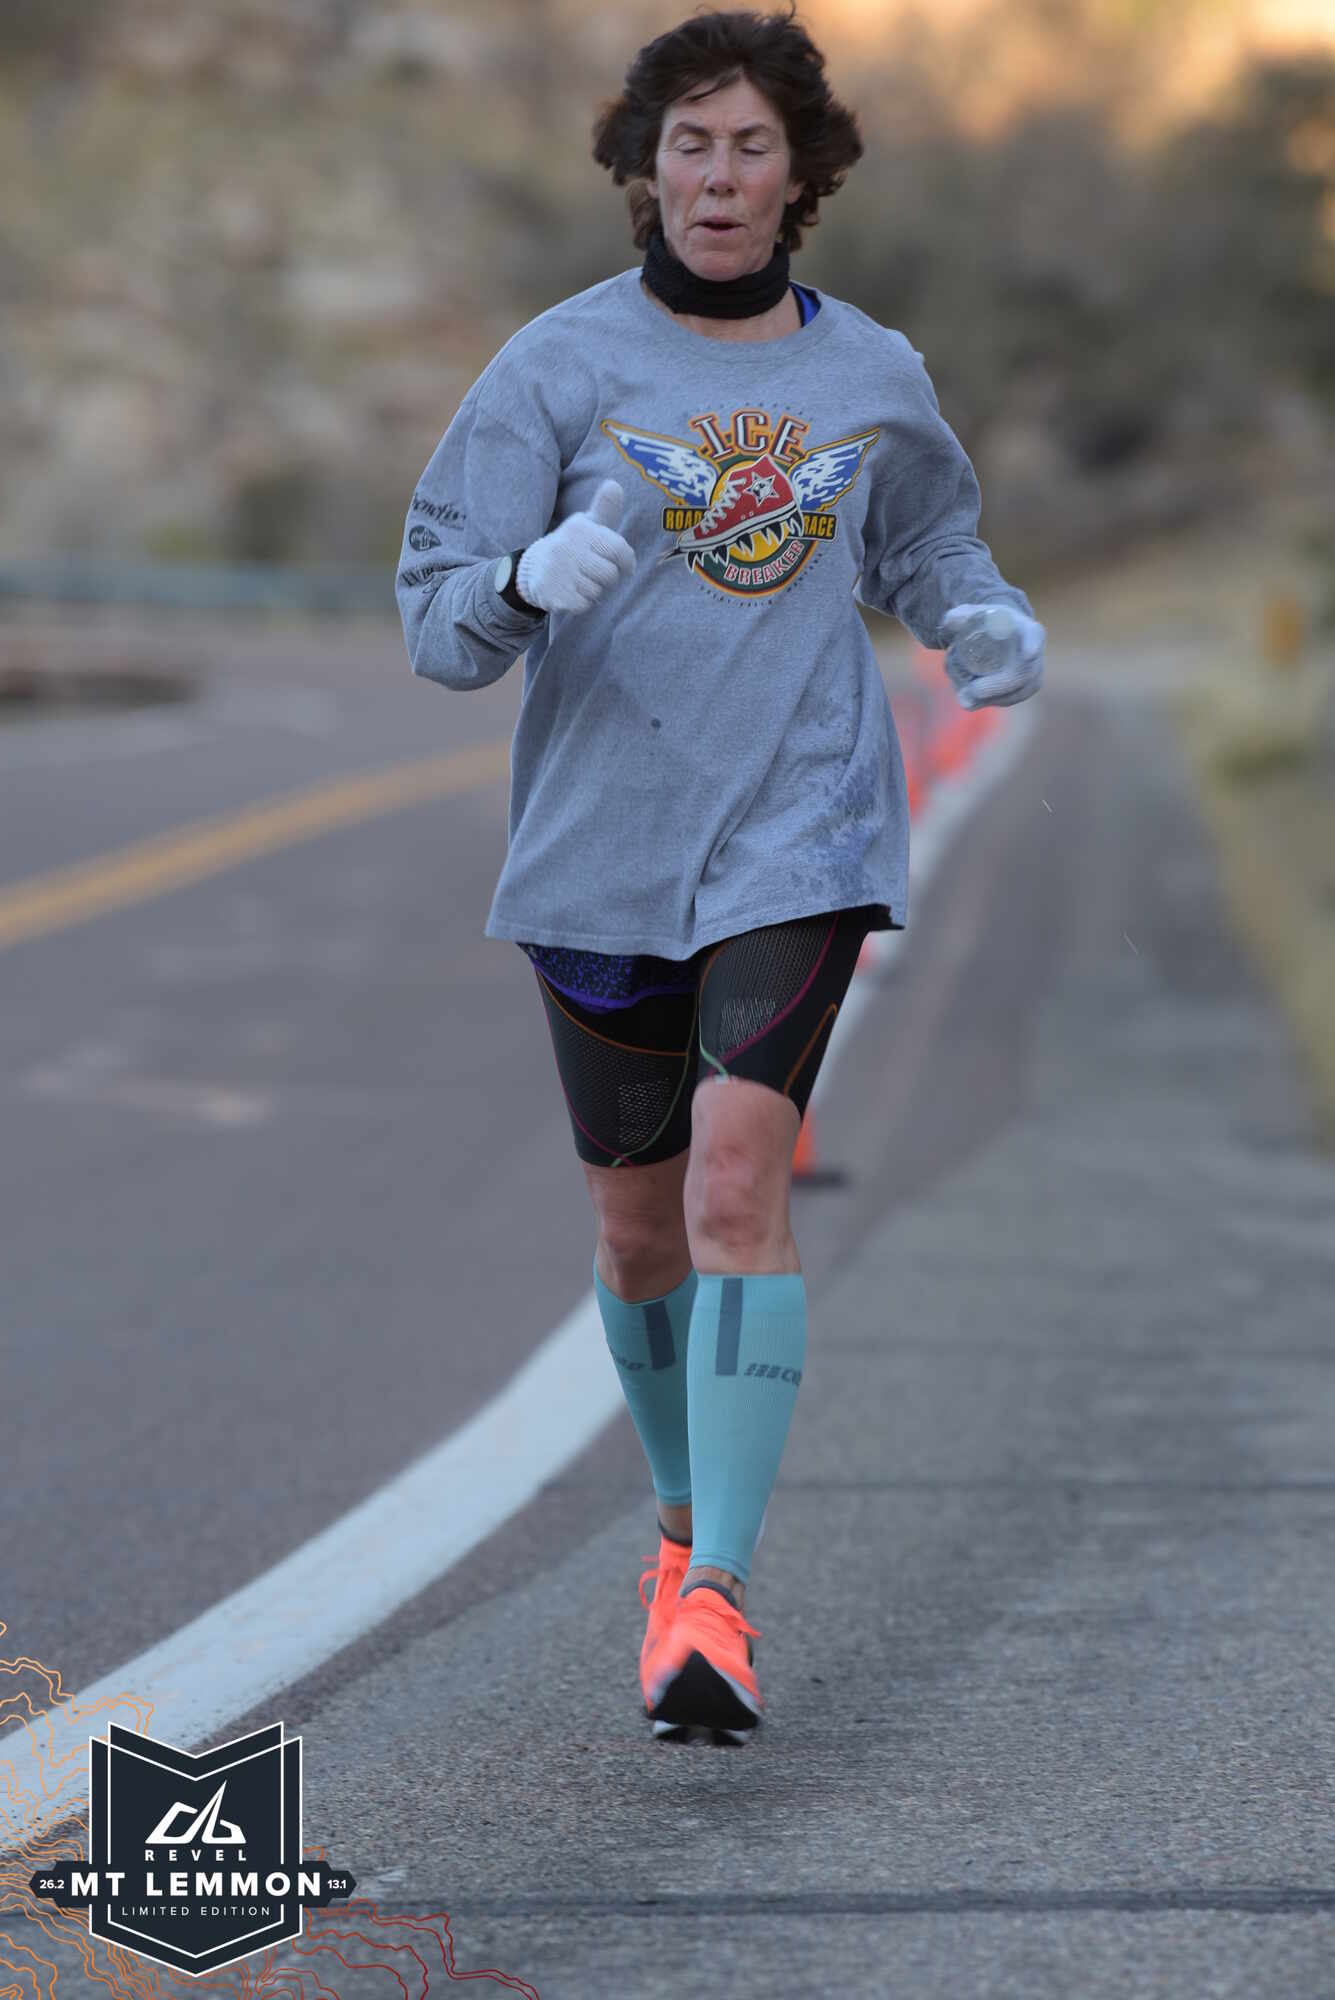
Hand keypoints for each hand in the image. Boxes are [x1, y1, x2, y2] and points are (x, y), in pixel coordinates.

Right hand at [516, 478, 635, 613]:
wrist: (533, 569)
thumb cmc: (573, 546)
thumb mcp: (587, 524)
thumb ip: (605, 507)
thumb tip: (615, 484)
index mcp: (580, 529)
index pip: (618, 550)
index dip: (627, 562)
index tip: (625, 566)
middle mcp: (568, 548)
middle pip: (610, 574)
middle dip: (609, 578)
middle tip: (597, 574)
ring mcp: (559, 572)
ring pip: (597, 591)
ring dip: (595, 591)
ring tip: (582, 581)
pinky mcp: (554, 594)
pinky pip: (584, 604)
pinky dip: (583, 602)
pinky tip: (573, 592)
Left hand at [940, 603, 1045, 708]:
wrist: (1002, 635)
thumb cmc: (988, 621)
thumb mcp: (973, 614)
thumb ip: (959, 616)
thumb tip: (949, 623)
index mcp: (1027, 629)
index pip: (1033, 636)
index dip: (1032, 644)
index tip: (1028, 654)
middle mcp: (1034, 654)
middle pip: (1022, 674)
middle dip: (997, 685)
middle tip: (972, 690)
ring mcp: (1032, 675)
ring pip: (1014, 693)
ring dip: (989, 697)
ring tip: (964, 695)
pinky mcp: (1023, 691)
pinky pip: (1008, 700)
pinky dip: (988, 701)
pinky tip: (970, 700)